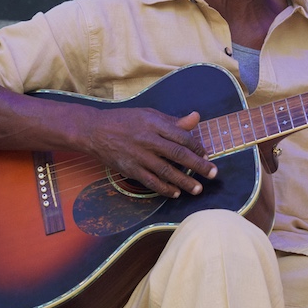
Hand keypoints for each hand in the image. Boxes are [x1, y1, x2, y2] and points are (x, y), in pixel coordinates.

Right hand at [85, 108, 215, 197]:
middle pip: (178, 154)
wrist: (94, 130)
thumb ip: (173, 121)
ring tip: (198, 189)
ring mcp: (138, 155)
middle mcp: (148, 139)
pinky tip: (175, 193)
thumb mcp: (149, 115)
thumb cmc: (125, 121)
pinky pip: (150, 181)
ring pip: (166, 171)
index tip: (206, 155)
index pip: (181, 136)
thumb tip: (196, 117)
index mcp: (154, 123)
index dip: (197, 147)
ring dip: (184, 181)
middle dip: (198, 165)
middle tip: (213, 173)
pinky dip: (164, 188)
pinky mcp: (130, 169)